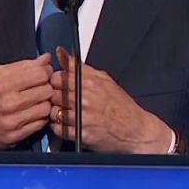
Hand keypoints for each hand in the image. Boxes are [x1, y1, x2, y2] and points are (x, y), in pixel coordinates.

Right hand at [0, 54, 53, 150]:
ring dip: (44, 103)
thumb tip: (46, 59)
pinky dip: (39, 117)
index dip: (46, 71)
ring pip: (46, 108)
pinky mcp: (15, 136)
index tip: (43, 73)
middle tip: (40, 87)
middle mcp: (8, 101)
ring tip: (36, 101)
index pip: (40, 73)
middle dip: (46, 87)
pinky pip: (40, 124)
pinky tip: (32, 113)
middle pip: (46, 90)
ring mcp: (12, 120)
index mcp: (2, 82)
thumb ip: (22, 66)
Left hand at [50, 48, 172, 153]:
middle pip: (53, 94)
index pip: (58, 77)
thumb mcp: (104, 79)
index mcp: (89, 83)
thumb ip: (80, 67)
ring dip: (55, 112)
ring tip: (64, 112)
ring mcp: (82, 118)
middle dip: (54, 96)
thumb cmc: (121, 105)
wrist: (135, 130)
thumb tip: (61, 53)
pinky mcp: (80, 135)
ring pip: (53, 112)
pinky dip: (59, 127)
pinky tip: (67, 124)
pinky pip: (58, 129)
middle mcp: (84, 99)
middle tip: (61, 99)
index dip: (55, 81)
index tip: (59, 84)